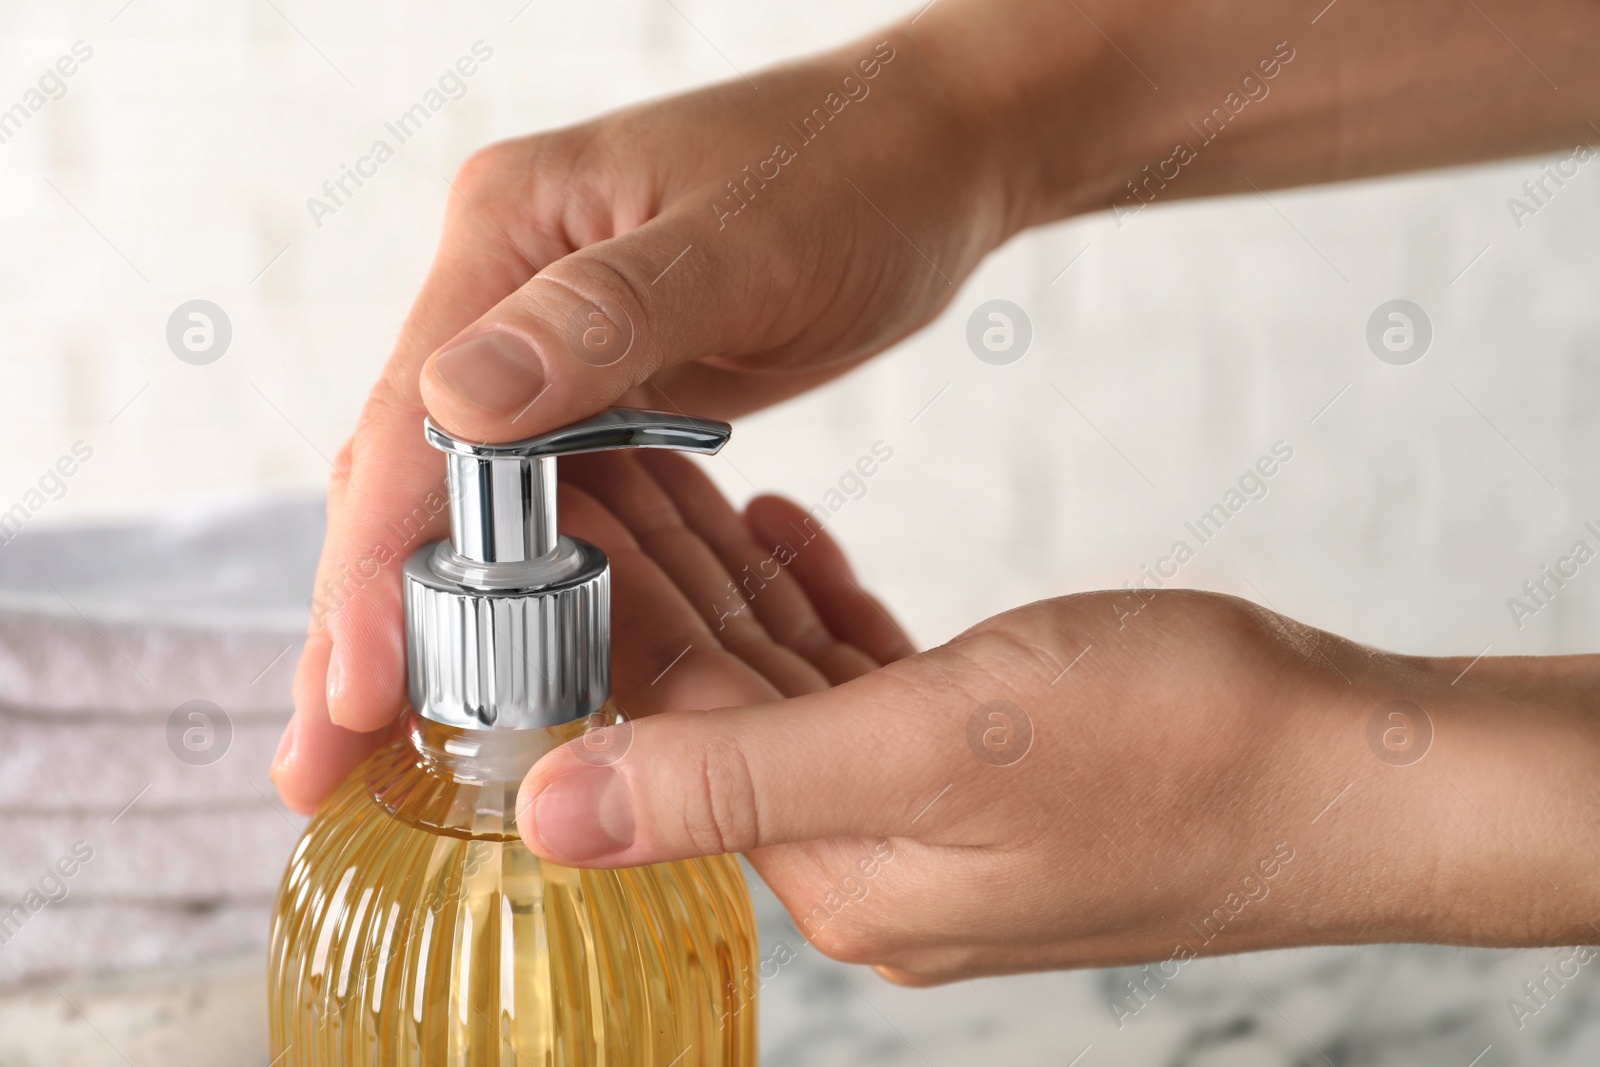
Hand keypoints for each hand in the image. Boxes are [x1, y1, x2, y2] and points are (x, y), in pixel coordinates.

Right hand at [272, 17, 1019, 810]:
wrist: (931, 155)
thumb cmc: (856, 172)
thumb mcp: (742, 241)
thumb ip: (603, 316)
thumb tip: (456, 399)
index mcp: (508, 232)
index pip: (408, 424)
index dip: (374, 570)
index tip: (352, 696)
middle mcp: (503, 290)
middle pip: (405, 477)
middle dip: (364, 623)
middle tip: (319, 765)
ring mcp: (548, 344)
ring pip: (458, 502)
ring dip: (422, 620)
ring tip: (376, 741)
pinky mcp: (604, 387)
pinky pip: (535, 501)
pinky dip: (505, 583)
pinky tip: (486, 661)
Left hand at [517, 587, 1599, 982]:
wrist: (1355, 767)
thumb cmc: (1177, 752)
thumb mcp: (933, 749)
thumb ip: (733, 777)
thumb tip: (555, 815)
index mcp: (838, 868)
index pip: (673, 726)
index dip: (609, 604)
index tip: (555, 505)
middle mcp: (870, 852)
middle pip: (722, 698)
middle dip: (659, 576)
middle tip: (596, 463)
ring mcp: (932, 807)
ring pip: (790, 677)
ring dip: (732, 579)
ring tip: (672, 479)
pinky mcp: (987, 762)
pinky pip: (865, 678)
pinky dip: (820, 604)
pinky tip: (787, 536)